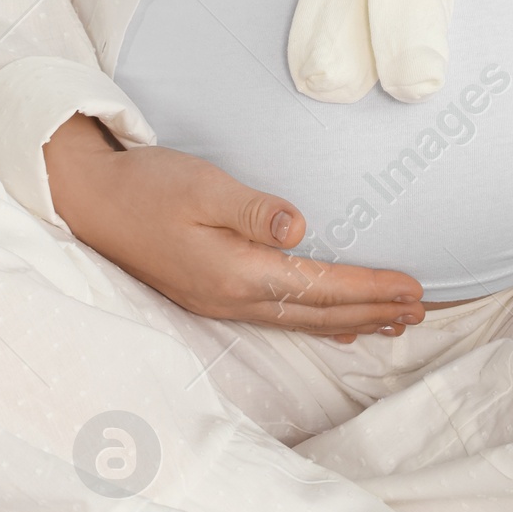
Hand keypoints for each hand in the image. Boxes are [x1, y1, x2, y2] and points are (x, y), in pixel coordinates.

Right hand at [43, 119, 425, 341]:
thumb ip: (252, 209)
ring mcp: (220, 301)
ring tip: (394, 322)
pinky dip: (317, 321)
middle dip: (373, 311)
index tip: (414, 289)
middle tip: (423, 309)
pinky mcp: (211, 293)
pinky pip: (280, 316)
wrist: (89, 202)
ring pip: (302, 319)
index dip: (371, 289)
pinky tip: (333, 326)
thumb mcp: (200, 185)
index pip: (321, 287)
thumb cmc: (145, 186)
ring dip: (351, 320)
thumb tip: (300, 227)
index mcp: (237, 274)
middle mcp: (233, 298)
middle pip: (319, 312)